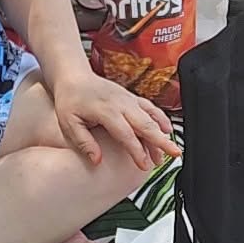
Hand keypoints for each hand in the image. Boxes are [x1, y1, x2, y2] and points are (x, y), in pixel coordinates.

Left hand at [53, 68, 180, 171]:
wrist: (73, 77)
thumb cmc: (69, 100)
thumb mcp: (69, 123)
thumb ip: (83, 142)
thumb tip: (97, 160)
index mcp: (106, 110)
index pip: (126, 134)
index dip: (137, 151)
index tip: (144, 165)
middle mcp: (121, 103)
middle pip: (145, 124)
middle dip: (161, 142)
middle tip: (174, 155)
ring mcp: (128, 99)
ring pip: (151, 117)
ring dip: (162, 134)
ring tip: (171, 151)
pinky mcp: (130, 97)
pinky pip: (149, 107)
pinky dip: (161, 118)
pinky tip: (167, 130)